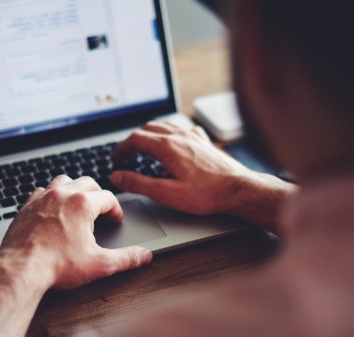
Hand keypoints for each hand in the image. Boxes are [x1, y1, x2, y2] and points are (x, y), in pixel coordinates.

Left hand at [0, 176, 152, 294]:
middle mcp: (62, 194)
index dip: (116, 210)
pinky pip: (41, 191)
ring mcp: (42, 198)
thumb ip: (126, 258)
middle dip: (98, 194)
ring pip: (63, 181)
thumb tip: (143, 256)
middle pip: (87, 182)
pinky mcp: (26, 206)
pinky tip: (52, 209)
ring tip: (78, 202)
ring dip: (74, 189)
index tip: (116, 220)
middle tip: (101, 209)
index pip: (108, 198)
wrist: (21, 270)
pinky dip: (50, 196)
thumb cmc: (56, 266)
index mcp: (82, 204)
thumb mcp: (99, 264)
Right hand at [110, 122, 294, 230]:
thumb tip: (117, 176)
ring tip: (143, 145)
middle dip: (133, 140)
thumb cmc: (205, 194)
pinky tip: (173, 140)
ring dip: (149, 133)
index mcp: (167, 147)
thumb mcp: (165, 193)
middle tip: (126, 154)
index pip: (135, 139)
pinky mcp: (204, 141)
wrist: (237, 189)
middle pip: (148, 129)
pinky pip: (182, 128)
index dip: (121, 148)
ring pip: (165, 125)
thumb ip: (138, 183)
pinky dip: (170, 132)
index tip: (115, 158)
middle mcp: (179, 136)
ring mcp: (193, 136)